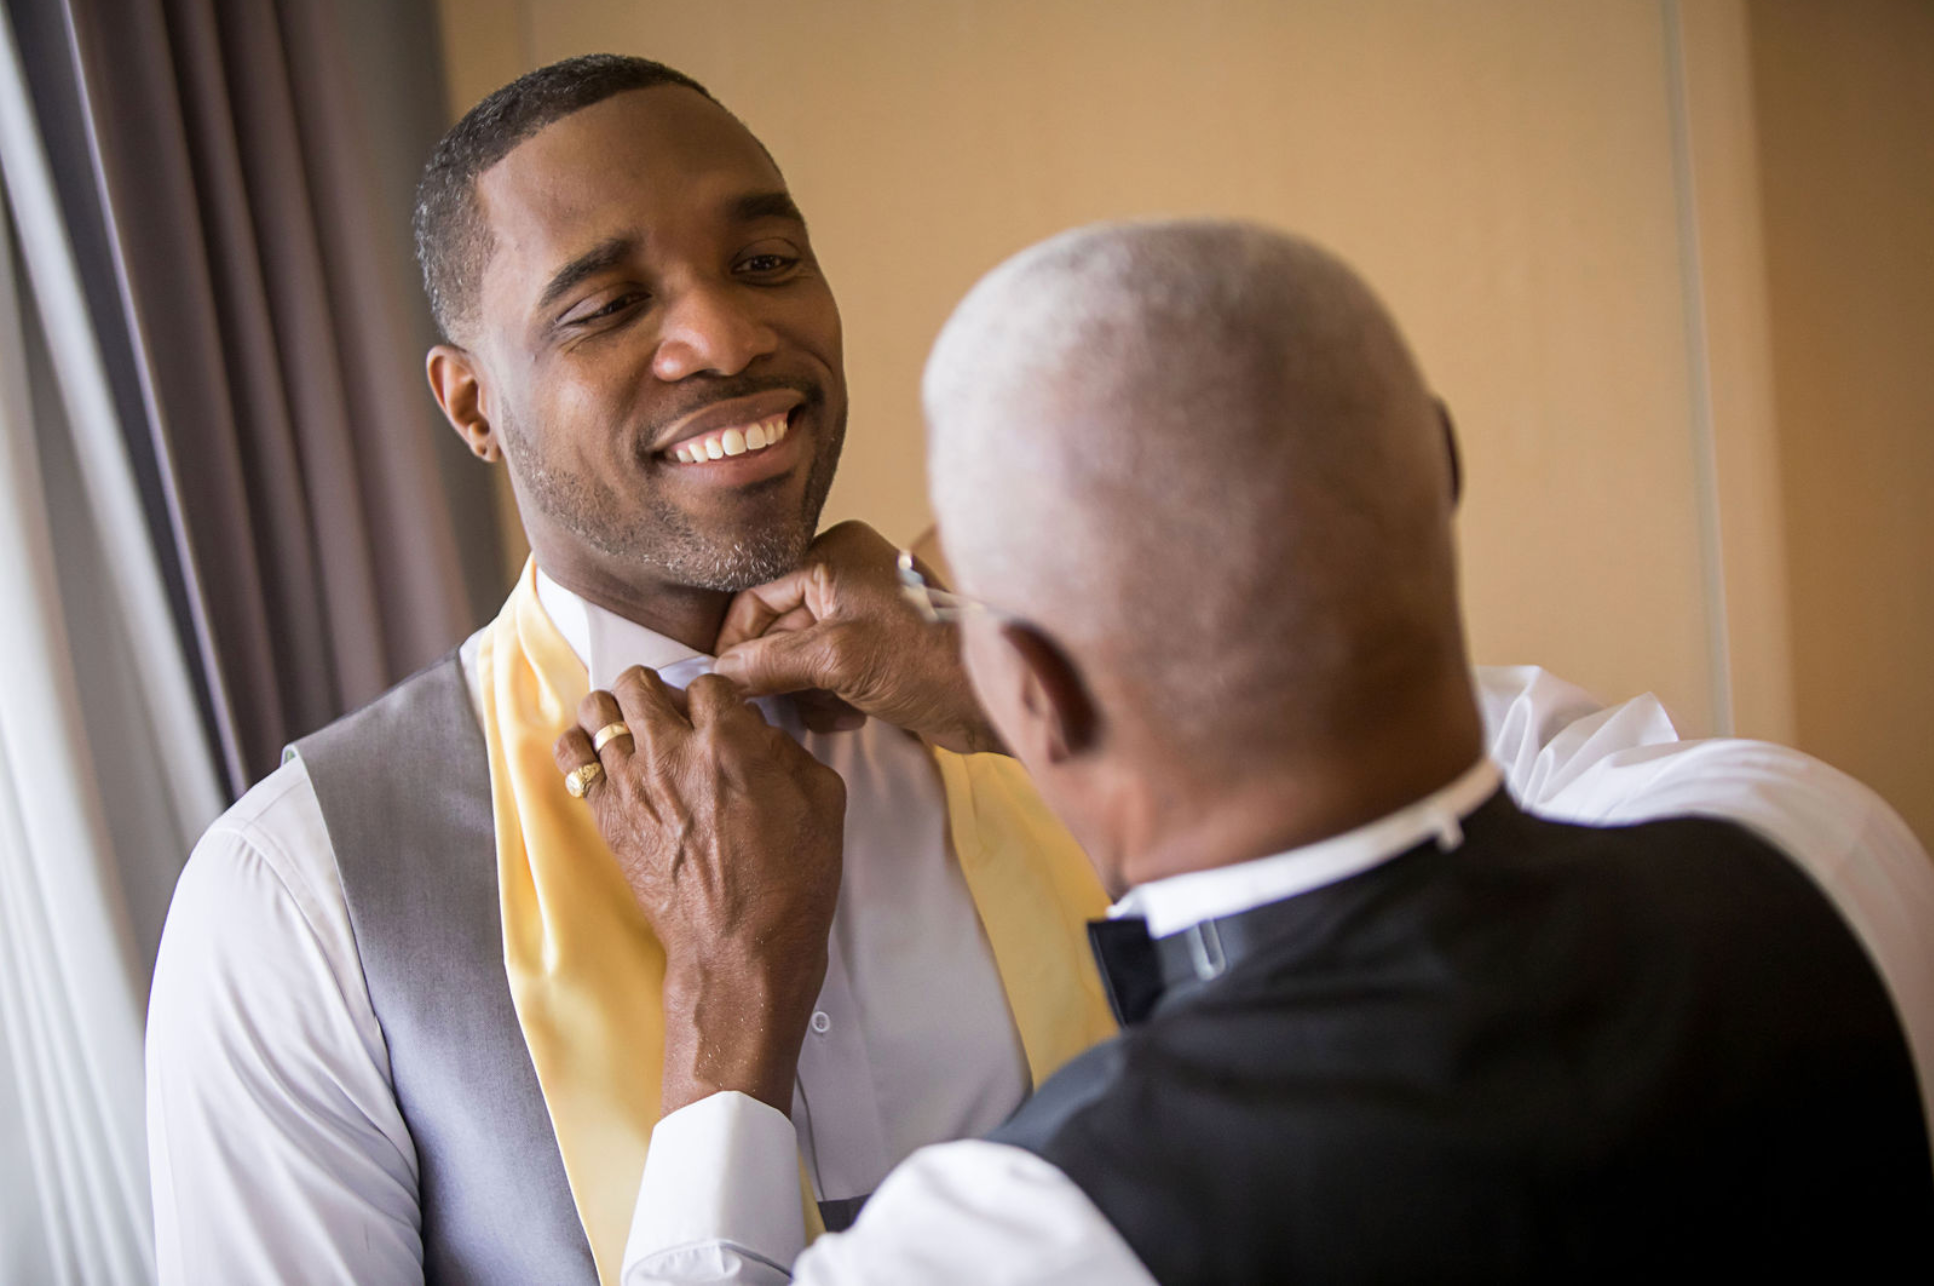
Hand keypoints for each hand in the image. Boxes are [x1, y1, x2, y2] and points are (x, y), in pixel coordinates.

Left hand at [554, 667, 846, 1116]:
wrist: (740, 952)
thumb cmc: (788, 885)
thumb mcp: (822, 803)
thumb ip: (788, 751)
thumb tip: (759, 735)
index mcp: (729, 743)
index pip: (707, 681)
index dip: (718, 695)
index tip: (724, 714)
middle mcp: (671, 754)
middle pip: (639, 681)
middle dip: (659, 691)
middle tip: (676, 716)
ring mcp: (631, 785)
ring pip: (597, 710)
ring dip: (619, 713)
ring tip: (637, 734)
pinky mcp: (607, 819)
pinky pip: (571, 759)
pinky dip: (584, 750)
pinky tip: (608, 761)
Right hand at [712, 521, 1005, 753]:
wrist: (992, 701)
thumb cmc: (925, 665)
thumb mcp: (837, 660)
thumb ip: (770, 662)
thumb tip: (719, 674)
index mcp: (835, 553)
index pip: (758, 595)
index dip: (737, 643)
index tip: (722, 685)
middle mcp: (846, 573)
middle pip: (777, 629)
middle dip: (783, 674)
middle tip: (784, 708)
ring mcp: (861, 611)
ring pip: (798, 657)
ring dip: (808, 692)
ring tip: (834, 710)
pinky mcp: (874, 647)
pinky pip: (825, 671)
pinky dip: (831, 698)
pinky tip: (853, 715)